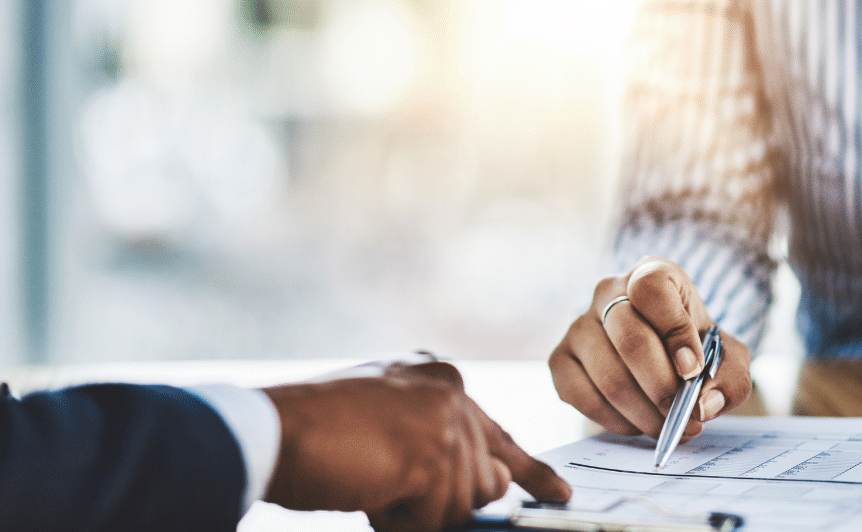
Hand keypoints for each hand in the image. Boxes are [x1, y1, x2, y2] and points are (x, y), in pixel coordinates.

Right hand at [262, 361, 571, 531]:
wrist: (270, 429)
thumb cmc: (313, 435)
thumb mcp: (386, 425)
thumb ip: (438, 447)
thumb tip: (492, 483)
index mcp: (439, 378)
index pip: (498, 432)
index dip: (528, 469)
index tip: (558, 493)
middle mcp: (451, 390)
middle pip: (484, 480)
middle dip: (440, 500)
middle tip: (386, 483)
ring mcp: (446, 419)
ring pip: (465, 501)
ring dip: (416, 511)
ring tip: (370, 480)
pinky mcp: (434, 452)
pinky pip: (437, 517)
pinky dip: (400, 520)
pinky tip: (370, 491)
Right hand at [549, 256, 751, 438]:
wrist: (663, 357)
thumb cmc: (695, 350)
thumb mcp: (728, 357)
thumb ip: (731, 379)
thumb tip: (704, 405)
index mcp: (652, 274)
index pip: (653, 290)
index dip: (675, 332)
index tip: (693, 370)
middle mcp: (608, 291)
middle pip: (630, 340)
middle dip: (663, 388)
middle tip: (686, 417)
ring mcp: (578, 325)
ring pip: (608, 377)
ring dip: (644, 414)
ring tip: (669, 427)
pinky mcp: (560, 359)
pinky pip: (582, 396)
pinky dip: (616, 421)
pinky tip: (638, 423)